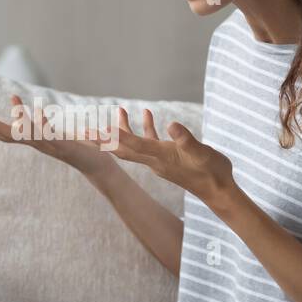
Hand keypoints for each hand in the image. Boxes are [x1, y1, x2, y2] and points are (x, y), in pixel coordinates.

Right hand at [0, 93, 117, 177]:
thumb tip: (29, 115)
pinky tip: (37, 111)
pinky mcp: (66, 147)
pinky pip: (52, 135)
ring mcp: (52, 147)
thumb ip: (41, 126)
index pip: (10, 136)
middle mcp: (41, 146)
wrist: (99, 166)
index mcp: (37, 142)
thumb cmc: (79, 149)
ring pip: (29, 136)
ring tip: (4, 110)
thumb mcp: (56, 135)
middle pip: (12, 138)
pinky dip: (44, 124)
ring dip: (16, 123)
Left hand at [78, 107, 234, 204]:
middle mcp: (154, 160)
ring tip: (117, 109)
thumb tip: (171, 124)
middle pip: (121, 148)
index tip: (93, 130)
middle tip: (82, 130)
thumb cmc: (213, 172)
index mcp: (159, 157)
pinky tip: (146, 113)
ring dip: (123, 129)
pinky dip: (146, 128)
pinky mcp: (167, 158)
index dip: (112, 136)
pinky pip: (150, 141)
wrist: (218, 191)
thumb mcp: (202, 153)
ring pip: (133, 143)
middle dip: (102, 139)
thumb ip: (186, 140)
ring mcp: (159, 160)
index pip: (130, 145)